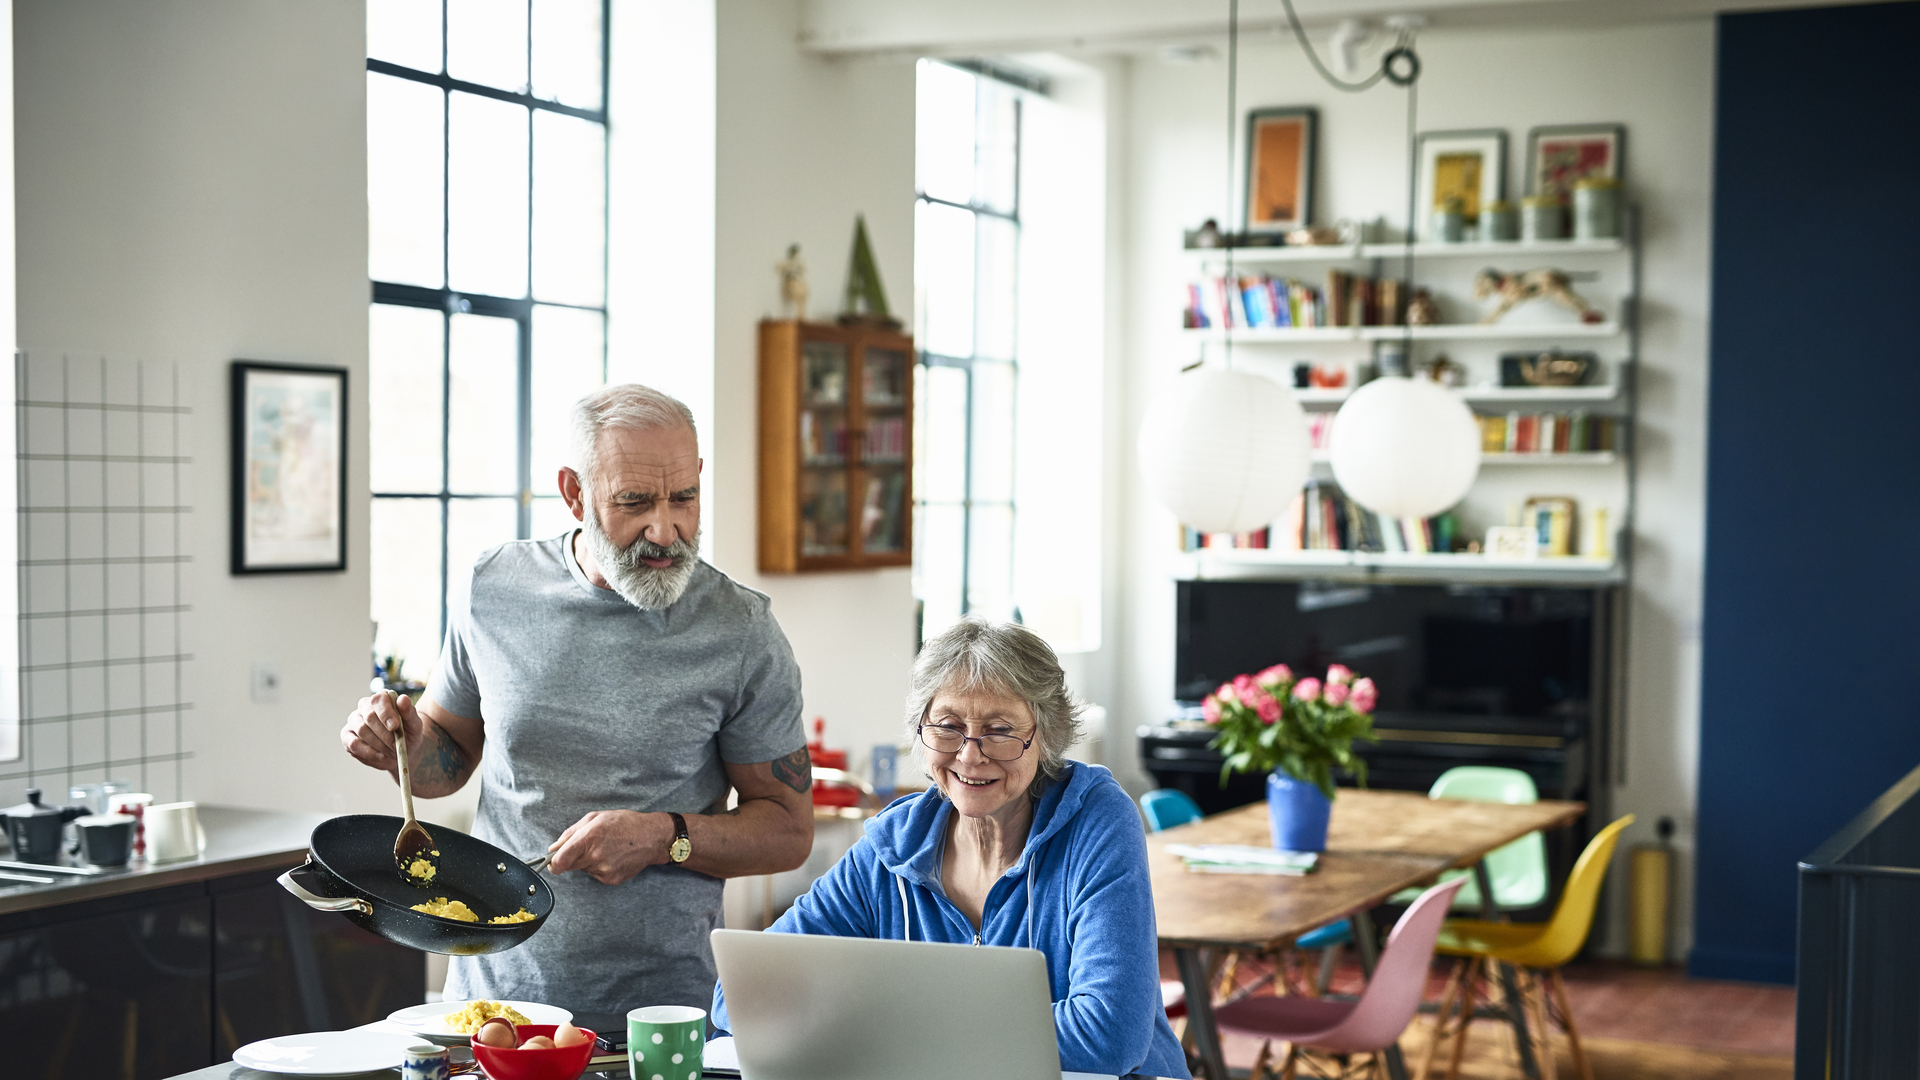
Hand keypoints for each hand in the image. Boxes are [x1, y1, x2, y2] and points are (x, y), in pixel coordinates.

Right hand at [340, 691, 425, 773]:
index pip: (378, 700)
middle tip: (395, 745)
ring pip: (361, 730)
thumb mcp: (415, 725)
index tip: (395, 727)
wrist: (402, 751)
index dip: (386, 713)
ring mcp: (354, 720)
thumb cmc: (408, 734)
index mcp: (382, 698)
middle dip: (384, 734)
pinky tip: (381, 756)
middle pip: (369, 716)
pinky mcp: (347, 736)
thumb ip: (409, 712)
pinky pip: (353, 744)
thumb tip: (403, 699)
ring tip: (391, 752)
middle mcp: (365, 706)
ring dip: (378, 744)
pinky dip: (368, 753)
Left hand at [546, 810, 670, 884]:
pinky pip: (595, 875)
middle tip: (587, 847)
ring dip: (588, 861)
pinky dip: (599, 867)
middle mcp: (595, 856)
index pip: (560, 860)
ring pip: (583, 870)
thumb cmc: (625, 823)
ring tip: (605, 848)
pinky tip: (612, 857)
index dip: (552, 863)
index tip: (552, 861)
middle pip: (569, 866)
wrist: (652, 837)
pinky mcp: (611, 879)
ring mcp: (604, 870)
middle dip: (572, 857)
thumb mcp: (596, 817)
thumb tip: (553, 848)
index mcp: (589, 837)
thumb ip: (571, 833)